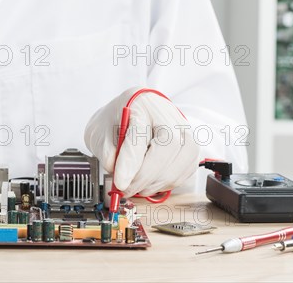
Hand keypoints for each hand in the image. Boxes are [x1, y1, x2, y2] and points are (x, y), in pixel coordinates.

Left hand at [84, 87, 199, 197]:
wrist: (134, 111)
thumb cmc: (116, 119)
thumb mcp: (100, 131)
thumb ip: (108, 152)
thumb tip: (121, 177)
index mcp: (142, 104)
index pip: (140, 134)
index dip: (130, 162)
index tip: (120, 183)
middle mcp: (168, 114)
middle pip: (168, 147)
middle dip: (145, 176)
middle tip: (126, 189)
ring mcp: (184, 130)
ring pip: (181, 161)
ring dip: (155, 183)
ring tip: (135, 186)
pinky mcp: (191, 148)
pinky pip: (184, 172)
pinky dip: (166, 183)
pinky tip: (150, 181)